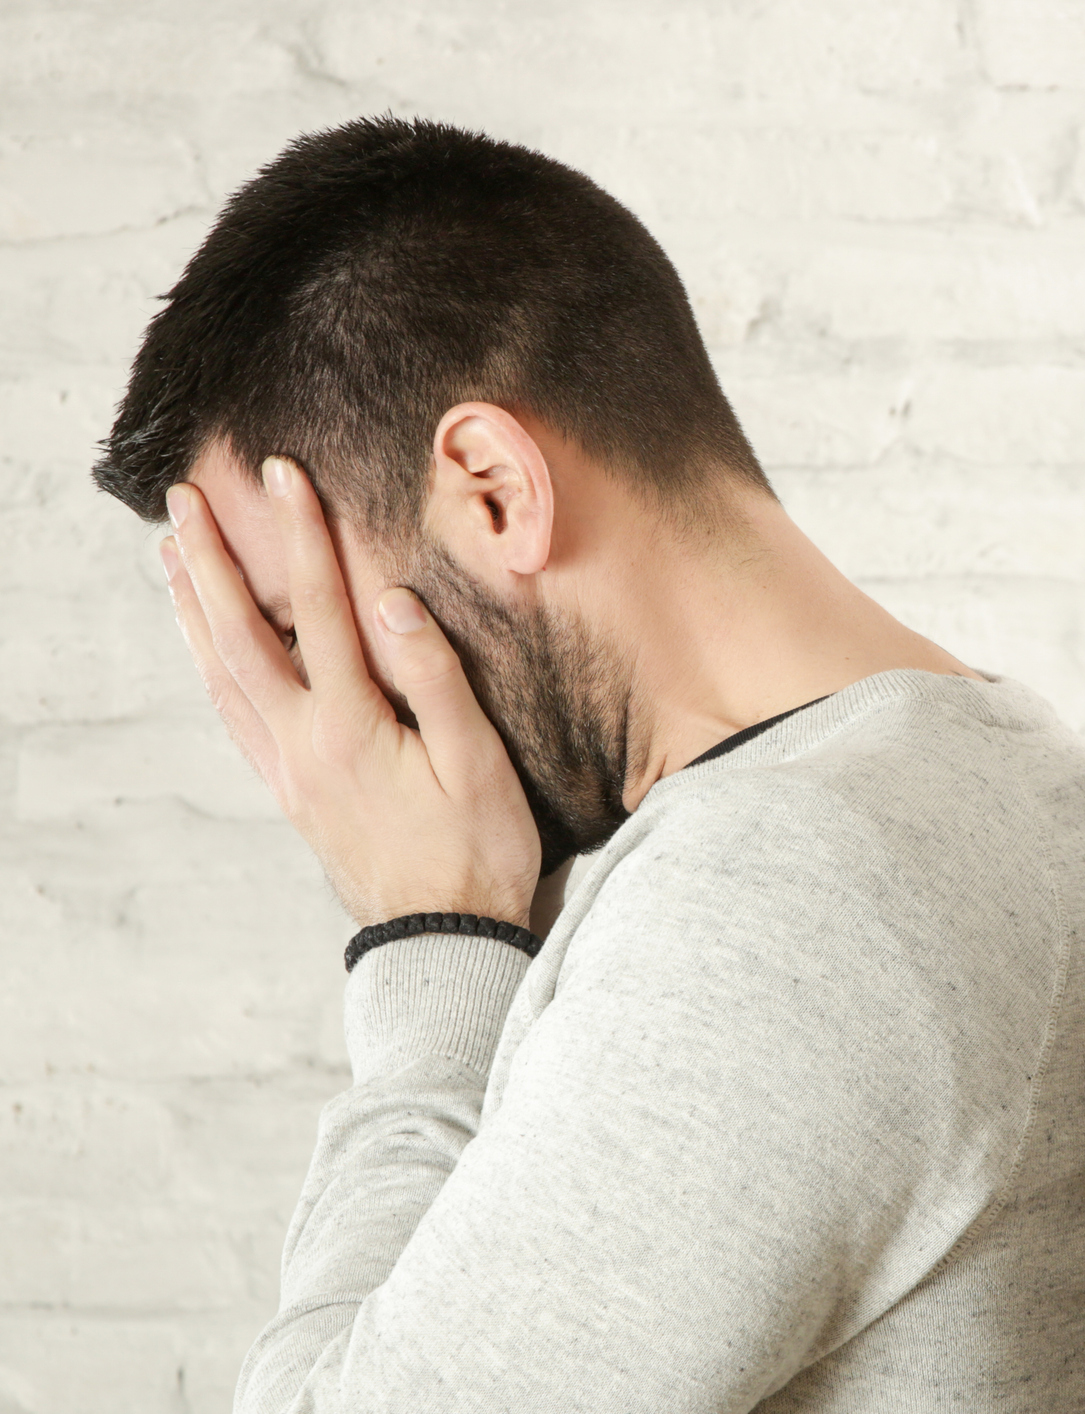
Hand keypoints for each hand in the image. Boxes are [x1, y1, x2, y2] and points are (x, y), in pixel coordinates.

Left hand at [163, 457, 541, 928]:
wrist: (440, 942)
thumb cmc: (477, 852)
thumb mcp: (477, 764)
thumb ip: (436, 679)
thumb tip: (393, 601)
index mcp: (349, 726)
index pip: (318, 608)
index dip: (300, 535)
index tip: (283, 475)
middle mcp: (302, 743)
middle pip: (240, 634)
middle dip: (210, 561)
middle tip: (182, 501)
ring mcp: (289, 770)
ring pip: (222, 676)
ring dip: (193, 611)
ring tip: (171, 559)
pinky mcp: (293, 792)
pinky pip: (235, 715)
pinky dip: (211, 667)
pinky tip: (208, 649)